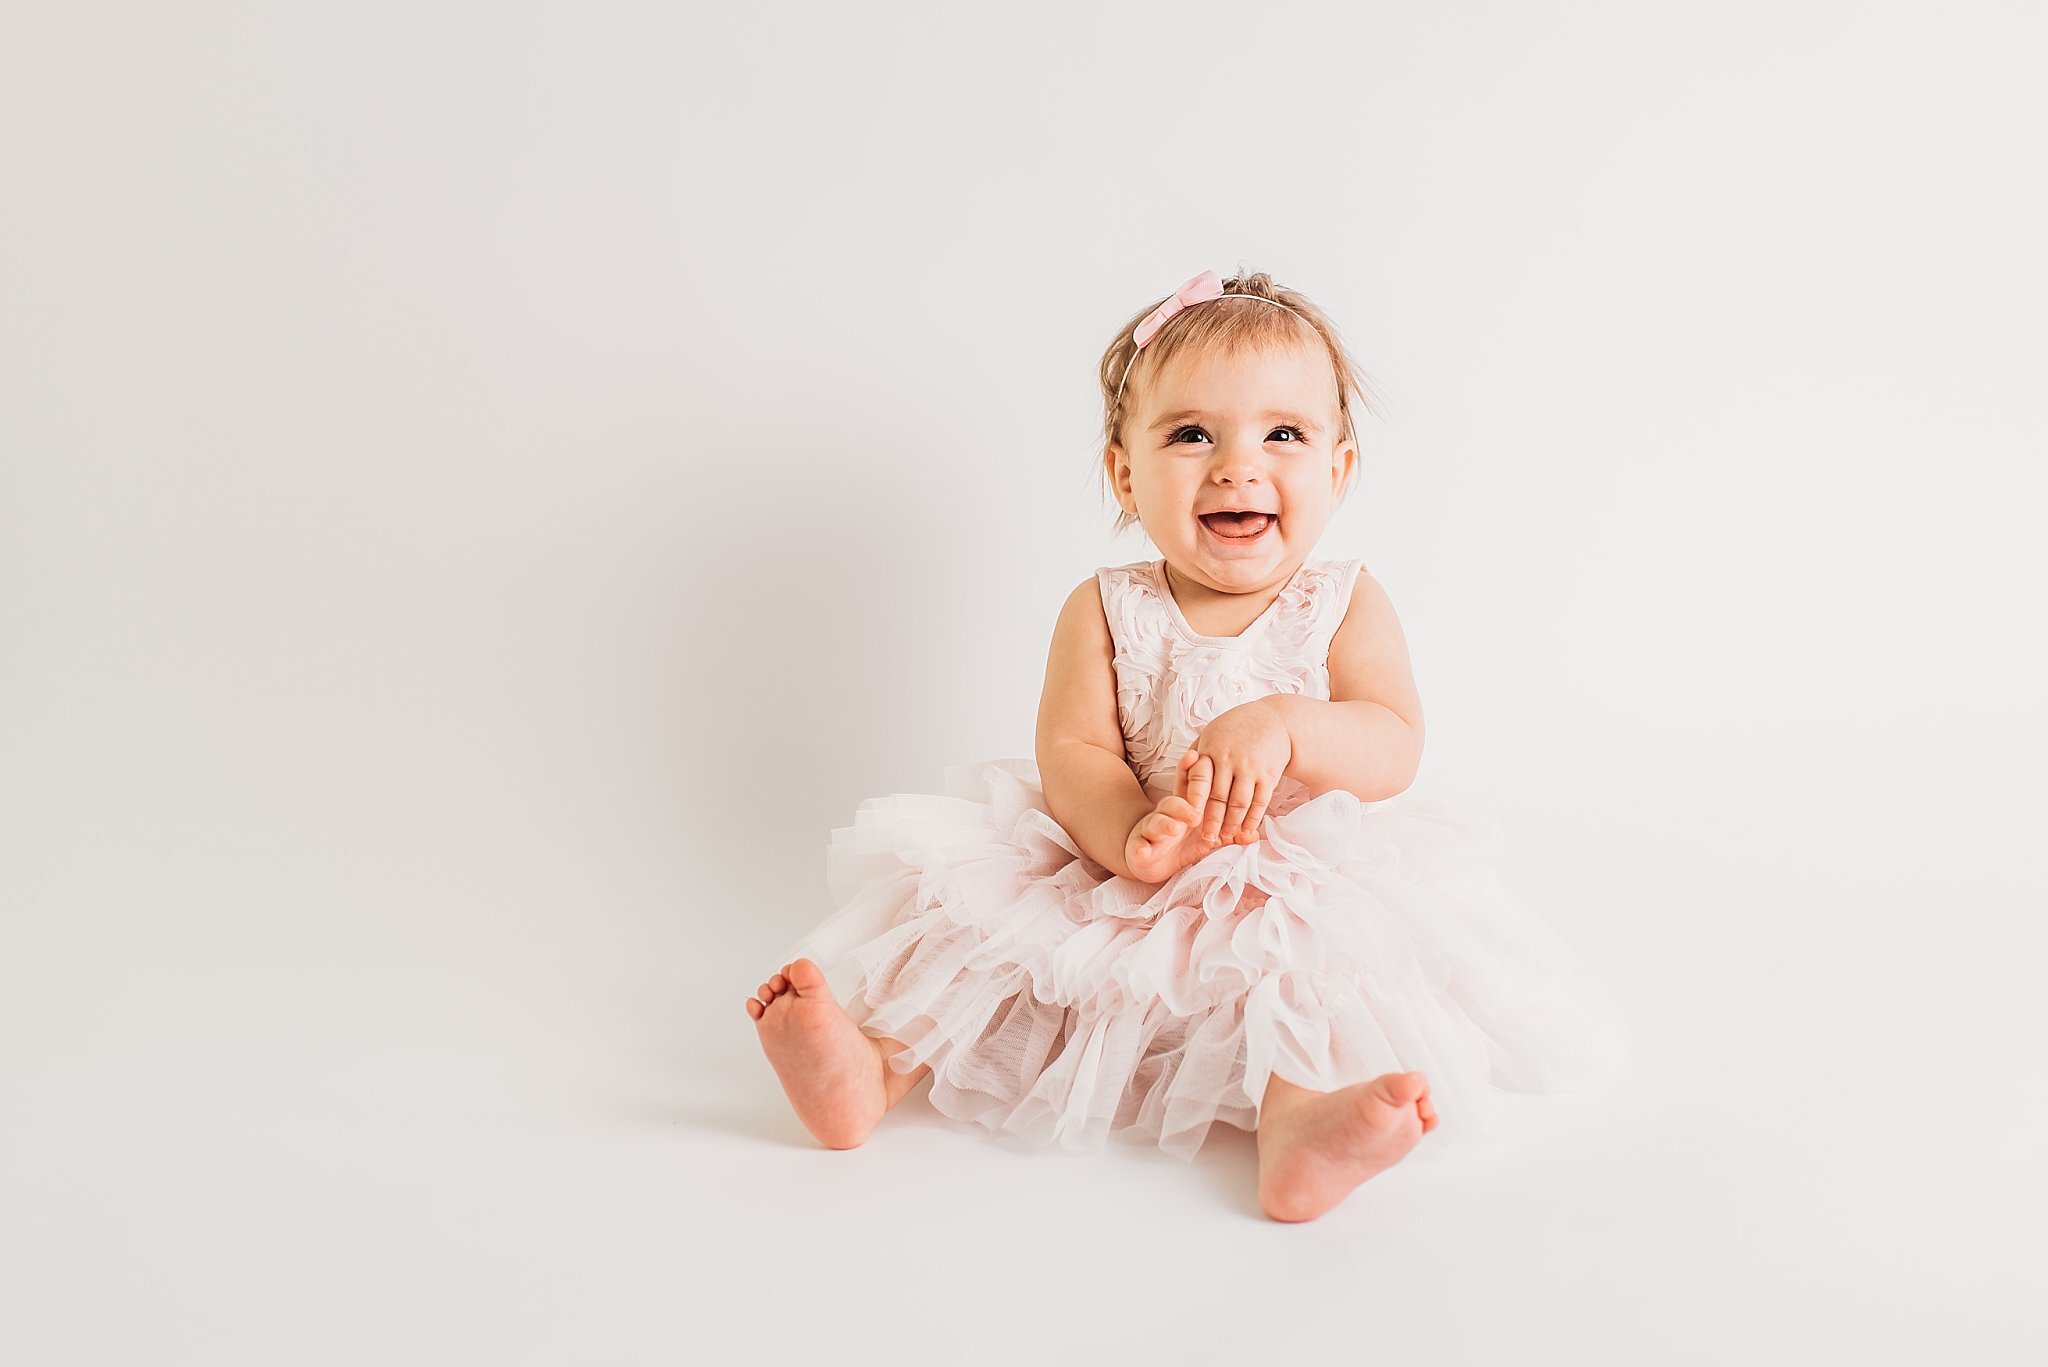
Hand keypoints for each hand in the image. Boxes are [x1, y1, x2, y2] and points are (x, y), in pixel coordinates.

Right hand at [1123, 752, 1242, 882]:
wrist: (1149, 858)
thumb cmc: (1181, 842)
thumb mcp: (1206, 838)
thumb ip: (1227, 834)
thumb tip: (1252, 834)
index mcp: (1182, 807)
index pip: (1185, 785)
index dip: (1188, 769)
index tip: (1196, 755)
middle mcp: (1165, 814)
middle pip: (1172, 803)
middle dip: (1183, 805)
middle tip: (1196, 811)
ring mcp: (1151, 829)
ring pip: (1156, 822)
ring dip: (1165, 824)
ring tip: (1175, 828)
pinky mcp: (1139, 847)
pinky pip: (1138, 846)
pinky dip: (1139, 849)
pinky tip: (1142, 851)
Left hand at [1184, 697, 1291, 843]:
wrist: (1273, 719)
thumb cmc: (1235, 729)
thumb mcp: (1210, 734)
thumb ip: (1196, 757)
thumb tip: (1181, 781)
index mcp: (1211, 749)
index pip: (1199, 780)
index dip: (1194, 802)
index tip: (1190, 820)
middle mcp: (1230, 758)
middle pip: (1218, 797)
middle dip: (1212, 821)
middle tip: (1207, 838)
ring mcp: (1251, 767)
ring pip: (1239, 803)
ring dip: (1232, 824)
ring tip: (1226, 836)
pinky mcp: (1269, 774)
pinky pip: (1260, 802)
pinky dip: (1253, 819)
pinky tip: (1248, 830)